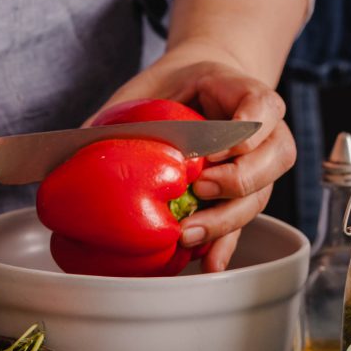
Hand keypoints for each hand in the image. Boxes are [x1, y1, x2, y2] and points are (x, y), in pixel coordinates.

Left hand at [99, 43, 295, 271]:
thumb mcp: (151, 87)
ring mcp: (261, 167)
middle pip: (275, 157)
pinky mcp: (245, 198)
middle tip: (201, 188)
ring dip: (228, 219)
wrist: (199, 90)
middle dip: (238, 179)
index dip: (243, 131)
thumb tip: (75, 146)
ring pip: (262, 195)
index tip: (211, 148)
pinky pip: (245, 223)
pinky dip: (226, 244)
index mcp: (246, 93)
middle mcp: (266, 132)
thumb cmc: (175, 88)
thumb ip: (124, 112)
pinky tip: (208, 263)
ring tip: (190, 234)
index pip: (262, 107)